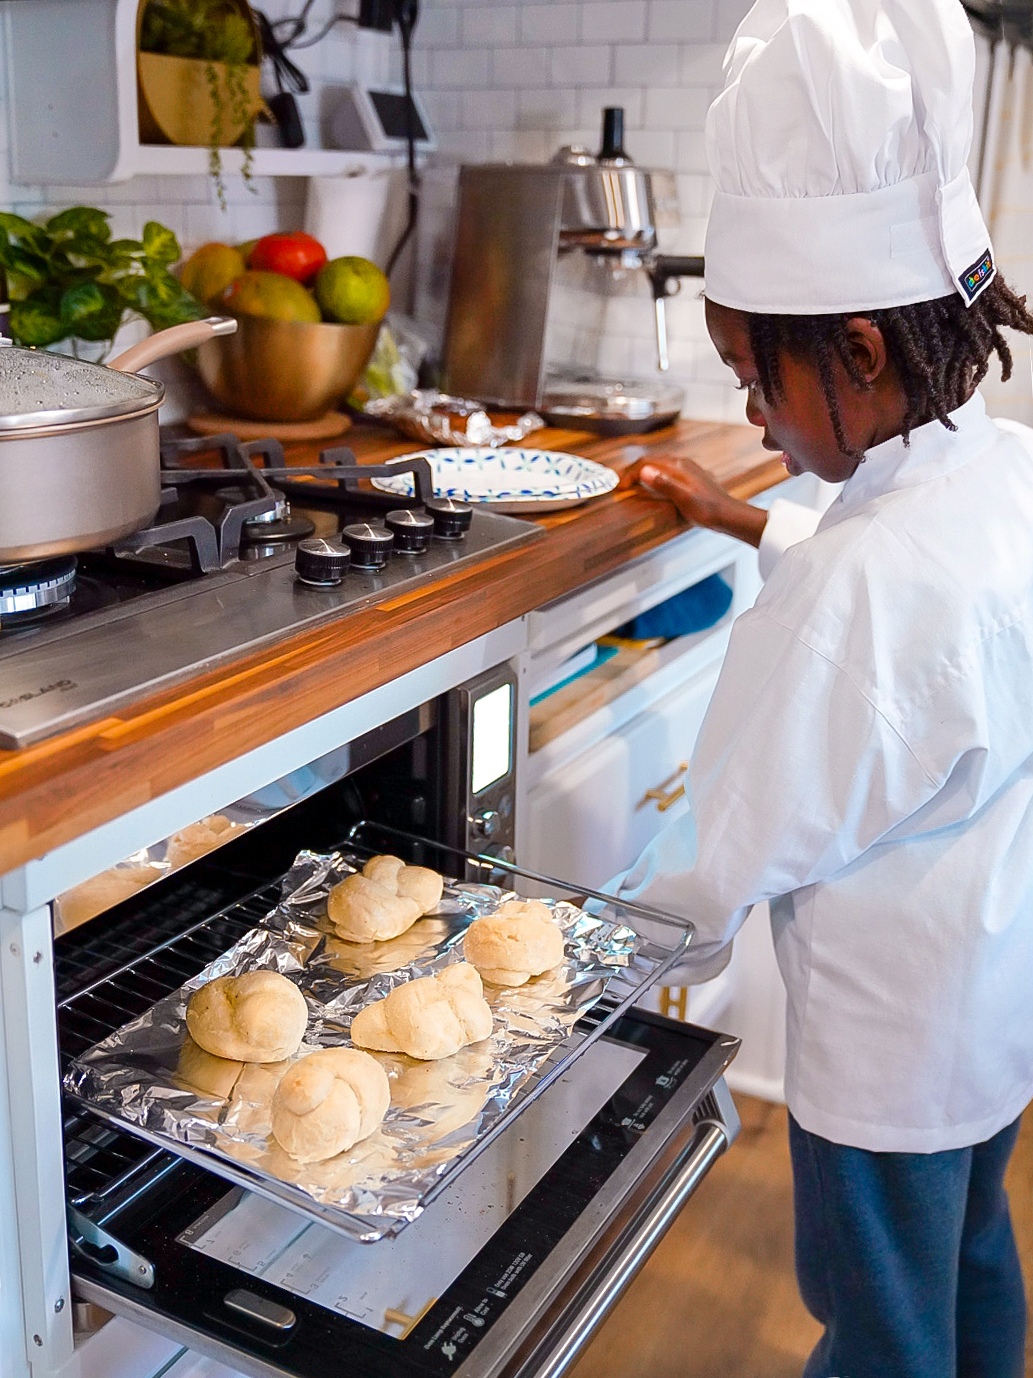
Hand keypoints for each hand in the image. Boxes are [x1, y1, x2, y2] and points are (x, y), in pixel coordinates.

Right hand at [621, 457, 767, 548]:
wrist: (728, 515)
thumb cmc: (707, 510)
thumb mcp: (683, 499)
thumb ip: (663, 484)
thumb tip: (643, 471)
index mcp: (678, 467)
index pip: (646, 463)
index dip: (630, 473)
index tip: (621, 486)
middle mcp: (682, 463)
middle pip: (652, 460)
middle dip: (634, 470)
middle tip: (623, 482)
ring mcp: (688, 468)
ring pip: (660, 464)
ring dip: (645, 471)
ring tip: (635, 481)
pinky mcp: (692, 476)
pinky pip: (668, 469)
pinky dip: (656, 473)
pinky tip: (657, 482)